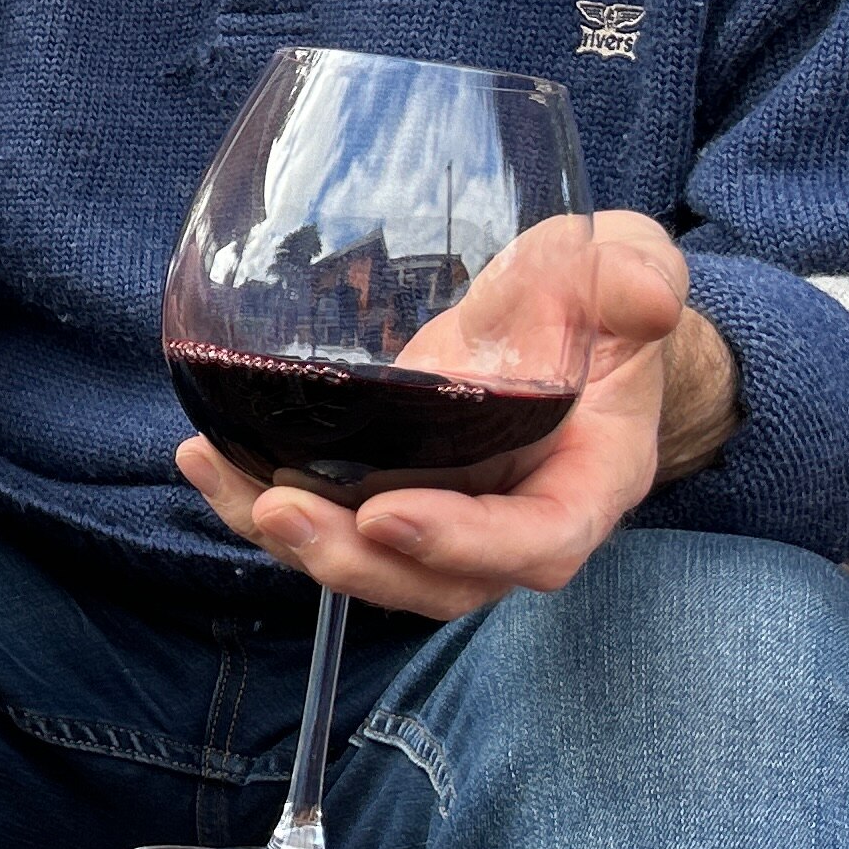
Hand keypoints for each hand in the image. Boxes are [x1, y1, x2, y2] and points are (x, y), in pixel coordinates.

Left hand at [174, 210, 734, 618]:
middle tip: (278, 510)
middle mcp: (515, 519)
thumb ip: (638, 277)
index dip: (463, 543)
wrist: (572, 316)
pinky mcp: (394, 490)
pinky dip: (258, 500)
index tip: (388, 513)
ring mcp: (448, 513)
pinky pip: (328, 520)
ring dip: (290, 539)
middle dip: (354, 559)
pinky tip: (202, 456)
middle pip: (436, 582)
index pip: (536, 542)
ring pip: (370, 562)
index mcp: (589, 482)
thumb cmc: (601, 297)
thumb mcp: (629, 265)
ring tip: (214, 474)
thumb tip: (646, 295)